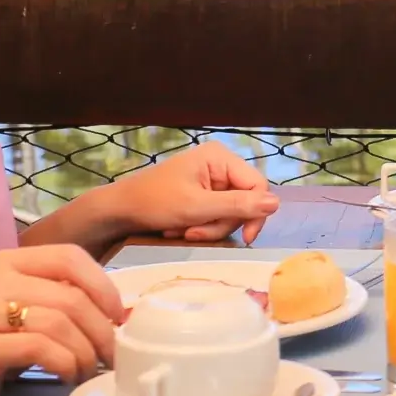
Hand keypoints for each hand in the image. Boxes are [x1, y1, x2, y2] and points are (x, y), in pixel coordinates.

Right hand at [0, 245, 125, 395]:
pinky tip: (67, 377)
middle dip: (101, 330)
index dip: (103, 286)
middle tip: (111, 356)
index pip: (69, 257)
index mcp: (9, 262)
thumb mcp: (26, 311)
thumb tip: (120, 311)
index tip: (118, 316)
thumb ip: (61, 300)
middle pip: (70, 296)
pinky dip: (65, 364)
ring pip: (59, 323)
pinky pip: (39, 349)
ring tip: (87, 371)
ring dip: (85, 353)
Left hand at [93, 142, 279, 243]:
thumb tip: (276, 204)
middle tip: (195, 232)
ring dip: (208, 227)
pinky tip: (182, 228)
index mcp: (220, 157)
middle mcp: (219, 164)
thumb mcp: (197, 207)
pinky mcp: (203, 194)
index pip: (256, 185)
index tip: (246, 238)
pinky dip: (201, 225)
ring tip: (183, 230)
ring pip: (230, 212)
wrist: (119, 210)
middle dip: (221, 222)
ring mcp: (211, 179)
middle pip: (244, 201)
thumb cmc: (155, 203)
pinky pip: (216, 214)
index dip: (255, 213)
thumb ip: (237, 206)